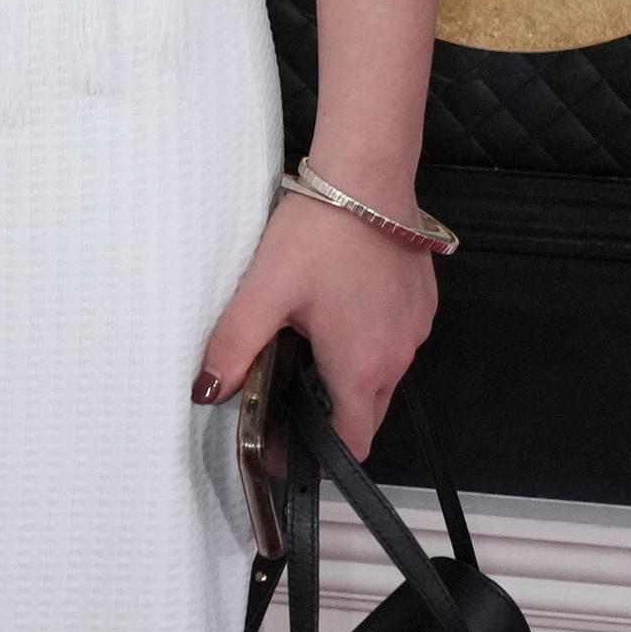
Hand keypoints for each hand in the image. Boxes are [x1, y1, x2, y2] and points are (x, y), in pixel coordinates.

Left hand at [194, 191, 436, 460]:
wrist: (368, 177)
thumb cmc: (322, 232)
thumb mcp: (264, 291)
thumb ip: (234, 345)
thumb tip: (208, 388)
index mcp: (362, 366)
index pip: (352, 443)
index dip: (320, 454)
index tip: (291, 448)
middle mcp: (399, 356)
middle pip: (367, 414)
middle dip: (331, 416)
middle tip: (289, 393)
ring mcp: (416, 329)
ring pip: (382, 376)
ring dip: (349, 374)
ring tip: (308, 343)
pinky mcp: (422, 304)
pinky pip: (396, 341)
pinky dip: (369, 340)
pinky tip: (338, 310)